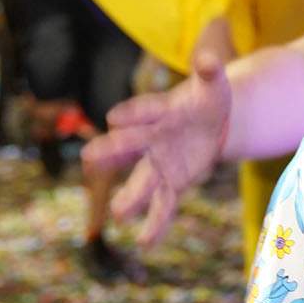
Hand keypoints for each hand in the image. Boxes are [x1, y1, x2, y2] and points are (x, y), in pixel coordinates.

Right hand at [84, 49, 232, 247]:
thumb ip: (209, 71)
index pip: (142, 110)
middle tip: (91, 158)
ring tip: (119, 215)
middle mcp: (152, 139)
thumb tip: (209, 60)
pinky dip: (155, 224)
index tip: (115, 118)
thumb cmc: (207, 98)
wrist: (212, 122)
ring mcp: (160, 163)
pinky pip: (163, 204)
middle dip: (113, 151)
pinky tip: (145, 243)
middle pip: (130, 145)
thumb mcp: (213, 84)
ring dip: (132, 197)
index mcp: (159, 111)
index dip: (130, 113)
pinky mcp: (173, 182)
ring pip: (143, 181)